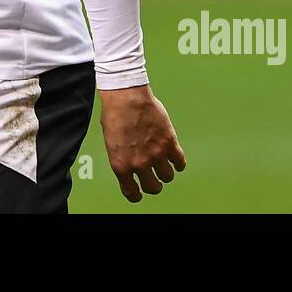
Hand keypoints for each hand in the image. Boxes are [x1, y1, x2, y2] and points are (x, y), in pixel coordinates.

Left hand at [99, 85, 186, 201]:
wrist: (126, 97)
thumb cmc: (115, 114)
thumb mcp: (111, 142)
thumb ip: (122, 157)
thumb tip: (131, 166)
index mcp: (121, 165)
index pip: (132, 192)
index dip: (136, 194)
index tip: (138, 193)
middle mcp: (139, 164)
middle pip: (154, 187)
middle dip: (154, 185)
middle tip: (154, 178)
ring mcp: (156, 154)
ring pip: (168, 176)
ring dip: (166, 173)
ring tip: (163, 165)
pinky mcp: (169, 142)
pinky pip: (180, 162)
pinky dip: (179, 163)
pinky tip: (175, 159)